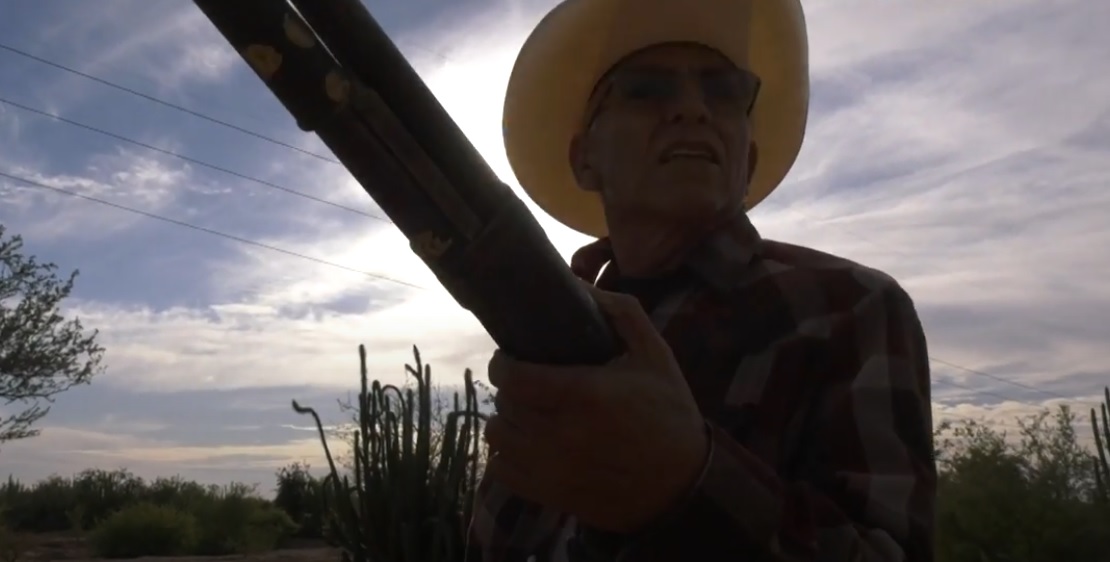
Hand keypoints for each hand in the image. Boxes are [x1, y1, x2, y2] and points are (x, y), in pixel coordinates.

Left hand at [483, 283, 708, 532]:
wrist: (683, 484)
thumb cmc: (669, 412)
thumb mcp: (655, 353)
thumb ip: (620, 313)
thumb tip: (577, 282)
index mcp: (585, 394)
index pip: (515, 376)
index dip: (504, 363)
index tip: (512, 356)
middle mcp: (561, 433)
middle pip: (506, 403)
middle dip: (511, 387)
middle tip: (528, 381)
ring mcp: (552, 468)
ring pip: (498, 435)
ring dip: (507, 419)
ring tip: (526, 411)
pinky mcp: (549, 494)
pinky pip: (502, 470)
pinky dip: (506, 454)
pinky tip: (526, 443)